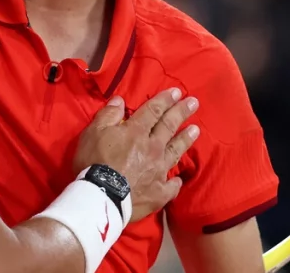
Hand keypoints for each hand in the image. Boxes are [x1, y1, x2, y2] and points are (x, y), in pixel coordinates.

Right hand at [74, 88, 199, 222]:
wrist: (102, 197)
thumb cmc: (94, 162)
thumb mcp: (93, 132)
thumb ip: (108, 115)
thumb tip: (120, 100)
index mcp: (136, 132)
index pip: (153, 111)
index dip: (165, 100)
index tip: (177, 92)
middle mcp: (152, 148)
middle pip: (169, 127)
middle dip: (181, 112)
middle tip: (194, 102)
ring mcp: (158, 170)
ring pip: (176, 151)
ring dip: (186, 139)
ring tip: (196, 130)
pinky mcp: (159, 192)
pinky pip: (171, 185)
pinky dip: (175, 181)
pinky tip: (178, 178)